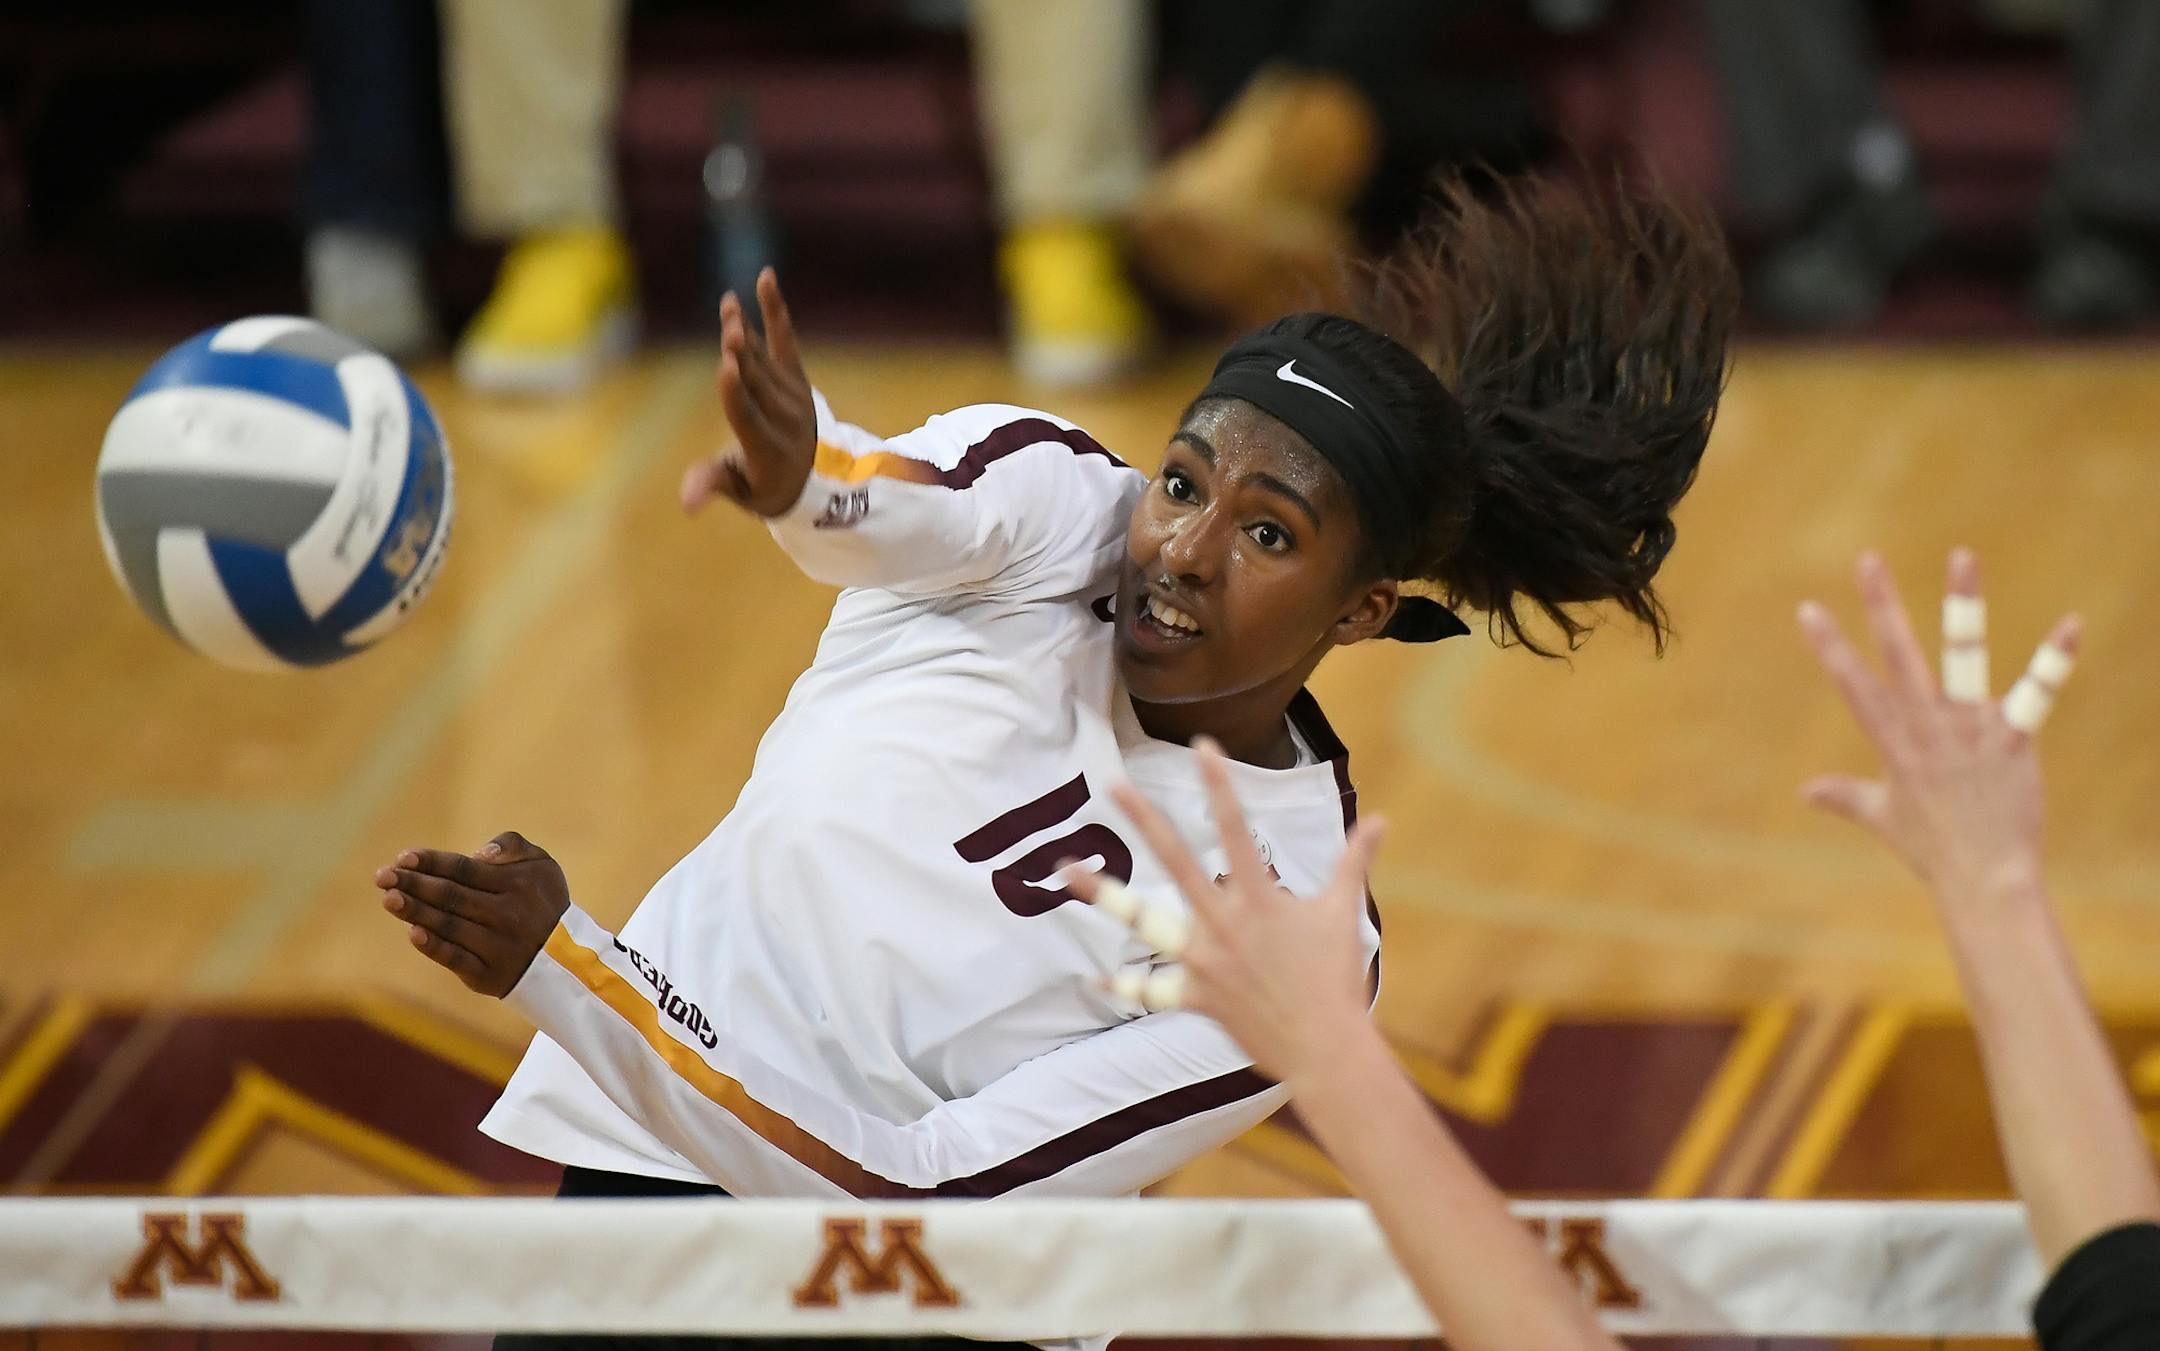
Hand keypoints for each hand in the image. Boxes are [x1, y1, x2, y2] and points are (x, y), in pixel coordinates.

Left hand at [372, 831, 570, 996]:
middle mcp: (506, 913)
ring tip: (388, 899)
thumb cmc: (543, 902)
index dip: (432, 862)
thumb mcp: (541, 865)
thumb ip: (512, 845)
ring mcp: (496, 945)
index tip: (403, 857)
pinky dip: (435, 947)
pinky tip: (413, 933)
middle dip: (413, 884)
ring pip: (449, 925)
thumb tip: (480, 853)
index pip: (464, 869)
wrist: (566, 958)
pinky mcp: (489, 974)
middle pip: (451, 896)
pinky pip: (457, 959)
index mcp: (516, 883)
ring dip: (416, 911)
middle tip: (382, 877)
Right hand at [681, 267, 815, 518]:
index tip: (727, 368)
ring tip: (729, 306)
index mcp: (768, 448)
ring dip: (746, 330)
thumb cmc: (768, 487)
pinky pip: (784, 339)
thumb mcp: (742, 493)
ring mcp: (793, 394)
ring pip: (764, 358)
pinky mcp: (796, 375)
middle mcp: (785, 418)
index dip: (736, 393)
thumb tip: (686, 502)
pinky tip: (765, 278)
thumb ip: (715, 485)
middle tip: (732, 327)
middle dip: (743, 354)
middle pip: (757, 381)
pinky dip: (774, 310)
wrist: (821, 478)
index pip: (749, 417)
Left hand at [1063, 739, 1385, 1087]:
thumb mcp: (1344, 913)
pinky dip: (1125, 984)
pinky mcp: (1196, 998)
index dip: (1219, 786)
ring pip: (1145, 923)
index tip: (1201, 747)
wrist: (1324, 1049)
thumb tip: (1381, 820)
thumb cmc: (1337, 980)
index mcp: (1258, 899)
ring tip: (1068, 871)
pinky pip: (1152, 990)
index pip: (1236, 830)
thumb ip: (1355, 861)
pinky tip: (1094, 976)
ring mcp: (1203, 961)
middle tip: (1112, 785)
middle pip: (1175, 862)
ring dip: (1105, 895)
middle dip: (1143, 820)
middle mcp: (1222, 924)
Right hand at [1797, 548, 2080, 899]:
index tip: (1808, 608)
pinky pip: (2034, 693)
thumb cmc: (1934, 851)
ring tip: (1961, 555)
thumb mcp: (1882, 818)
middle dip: (1881, 605)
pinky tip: (2072, 624)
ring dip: (1961, 606)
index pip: (1854, 685)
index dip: (1829, 647)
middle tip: (1867, 559)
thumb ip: (1844, 796)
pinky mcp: (2010, 740)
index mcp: (1894, 743)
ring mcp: (1968, 731)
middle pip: (1898, 656)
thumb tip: (1805, 790)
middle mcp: (1925, 728)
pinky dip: (2054, 659)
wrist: (1984, 881)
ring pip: (1961, 657)